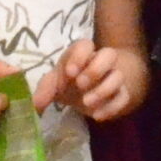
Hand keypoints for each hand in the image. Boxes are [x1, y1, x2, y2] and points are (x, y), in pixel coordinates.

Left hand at [30, 38, 147, 121]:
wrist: (84, 96)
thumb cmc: (67, 84)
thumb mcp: (53, 84)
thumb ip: (45, 90)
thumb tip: (36, 104)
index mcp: (82, 54)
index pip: (86, 45)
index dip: (80, 56)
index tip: (70, 72)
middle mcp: (100, 62)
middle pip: (109, 54)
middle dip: (95, 70)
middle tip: (80, 85)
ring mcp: (113, 77)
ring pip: (119, 76)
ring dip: (104, 90)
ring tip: (86, 103)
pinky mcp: (121, 94)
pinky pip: (124, 97)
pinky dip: (112, 107)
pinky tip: (97, 116)